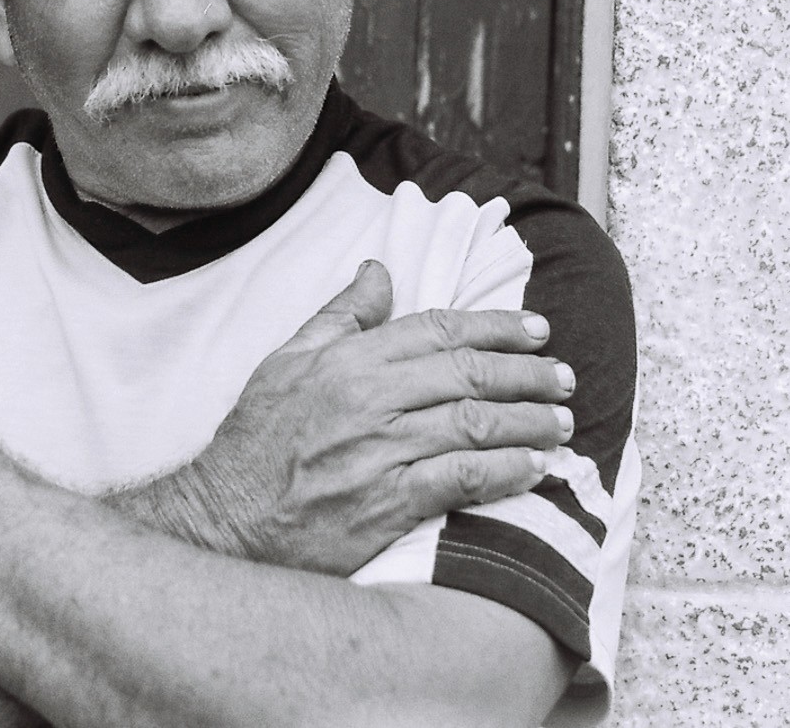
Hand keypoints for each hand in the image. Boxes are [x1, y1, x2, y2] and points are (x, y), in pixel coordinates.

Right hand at [170, 260, 574, 575]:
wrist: (226, 518)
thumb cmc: (256, 440)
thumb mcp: (286, 361)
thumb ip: (340, 316)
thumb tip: (378, 269)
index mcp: (347, 359)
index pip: (438, 329)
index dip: (496, 326)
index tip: (535, 329)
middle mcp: (369, 400)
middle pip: (469, 374)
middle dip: (527, 373)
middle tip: (563, 377)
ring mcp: (380, 453)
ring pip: (475, 424)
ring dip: (529, 421)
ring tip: (562, 423)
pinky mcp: (388, 504)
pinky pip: (462, 479)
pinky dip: (506, 471)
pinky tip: (534, 467)